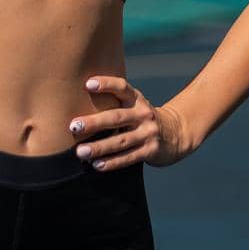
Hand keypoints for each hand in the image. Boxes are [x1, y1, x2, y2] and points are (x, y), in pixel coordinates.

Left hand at [67, 75, 193, 171]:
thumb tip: (75, 100)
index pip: (122, 87)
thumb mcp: (133, 104)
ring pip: (121, 141)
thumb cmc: (140, 117)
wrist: (175, 133)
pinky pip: (128, 157)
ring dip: (99, 147)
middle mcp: (143, 114)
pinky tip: (97, 165)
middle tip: (74, 126)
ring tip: (81, 152)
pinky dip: (112, 162)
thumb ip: (113, 101)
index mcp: (136, 99)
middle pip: (117, 117)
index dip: (106, 84)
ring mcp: (148, 134)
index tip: (88, 84)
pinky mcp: (150, 151)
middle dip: (94, 123)